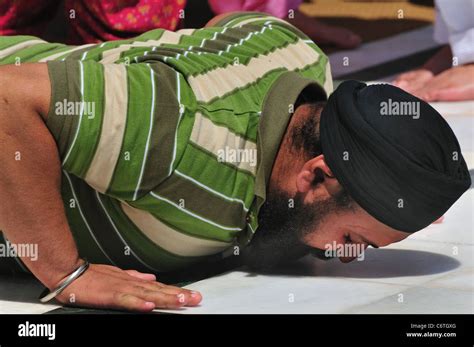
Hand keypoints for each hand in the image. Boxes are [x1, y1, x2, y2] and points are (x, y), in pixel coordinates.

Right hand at [55, 263, 201, 311]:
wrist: (70, 272)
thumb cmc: (92, 276)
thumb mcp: (118, 274)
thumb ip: (136, 277)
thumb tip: (151, 278)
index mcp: (134, 281)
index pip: (159, 287)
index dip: (176, 291)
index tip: (191, 295)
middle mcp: (132, 284)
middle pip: (159, 291)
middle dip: (178, 295)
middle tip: (196, 299)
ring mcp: (122, 289)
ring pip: (148, 295)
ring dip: (165, 298)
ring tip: (182, 301)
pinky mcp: (110, 295)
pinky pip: (126, 301)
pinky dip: (138, 304)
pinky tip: (150, 307)